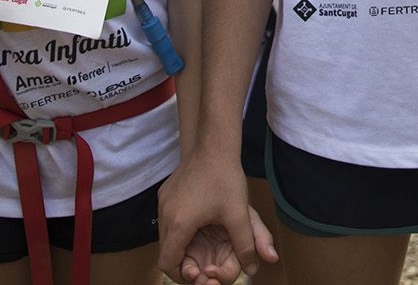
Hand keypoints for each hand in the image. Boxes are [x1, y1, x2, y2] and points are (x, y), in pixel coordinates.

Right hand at [158, 154, 275, 284]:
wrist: (214, 144)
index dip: (180, 275)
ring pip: (166, 235)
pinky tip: (198, 225)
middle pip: (165, 250)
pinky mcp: (166, 193)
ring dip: (181, 244)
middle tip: (202, 265)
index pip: (167, 262)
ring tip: (202, 245)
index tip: (196, 276)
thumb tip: (254, 268)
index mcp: (179, 224)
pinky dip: (179, 229)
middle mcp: (165, 214)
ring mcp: (163, 202)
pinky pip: (168, 219)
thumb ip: (246, 244)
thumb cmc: (225, 178)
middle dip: (182, 261)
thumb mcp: (239, 214)